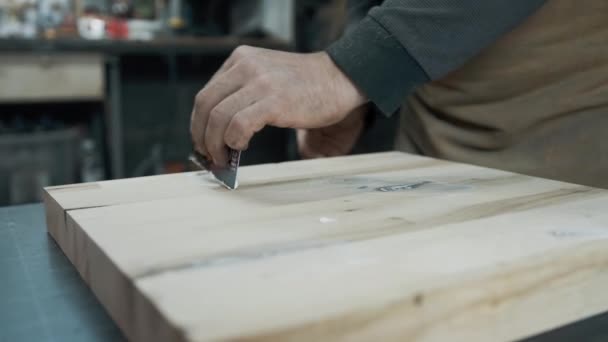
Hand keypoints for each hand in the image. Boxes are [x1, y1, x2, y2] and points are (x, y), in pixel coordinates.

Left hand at [190, 45, 365, 165]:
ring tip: (223, 157)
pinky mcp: (273, 100)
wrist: (341, 79)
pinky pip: (238, 125)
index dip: (199, 122)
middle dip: (202, 135)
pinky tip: (242, 147)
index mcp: (241, 59)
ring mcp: (259, 82)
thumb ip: (244, 93)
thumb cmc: (308, 85)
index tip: (204, 141)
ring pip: (218, 117)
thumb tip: (223, 129)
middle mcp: (246, 66)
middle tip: (209, 154)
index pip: (207, 93)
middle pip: (205, 105)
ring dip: (216, 144)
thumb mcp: (267, 76)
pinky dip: (234, 141)